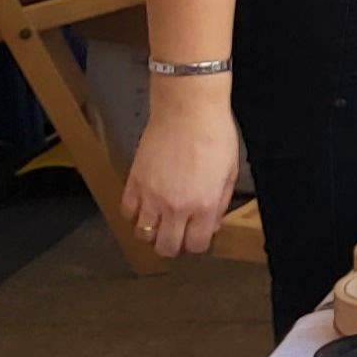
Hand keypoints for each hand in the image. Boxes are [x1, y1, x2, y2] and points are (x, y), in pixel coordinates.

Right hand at [118, 85, 240, 257]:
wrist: (188, 109)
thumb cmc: (214, 134)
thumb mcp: (229, 172)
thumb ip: (219, 204)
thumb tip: (211, 225)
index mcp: (204, 205)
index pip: (195, 246)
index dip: (196, 244)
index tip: (196, 237)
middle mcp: (176, 206)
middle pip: (165, 247)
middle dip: (172, 246)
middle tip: (176, 235)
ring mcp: (152, 196)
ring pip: (143, 234)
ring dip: (151, 233)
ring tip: (159, 222)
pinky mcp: (134, 182)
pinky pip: (127, 212)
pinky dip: (134, 214)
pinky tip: (145, 206)